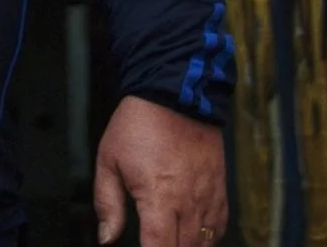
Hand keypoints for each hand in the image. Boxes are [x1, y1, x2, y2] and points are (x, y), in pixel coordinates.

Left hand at [93, 95, 226, 246]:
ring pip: (204, 243)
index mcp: (159, 198)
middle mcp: (188, 201)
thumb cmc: (140, 124)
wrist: (176, 94)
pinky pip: (219, 226)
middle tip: (155, 243)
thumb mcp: (109, 161)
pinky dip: (207, 238)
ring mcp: (207, 196)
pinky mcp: (219, 188)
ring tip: (170, 242)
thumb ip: (107, 205)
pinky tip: (193, 237)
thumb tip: (107, 238)